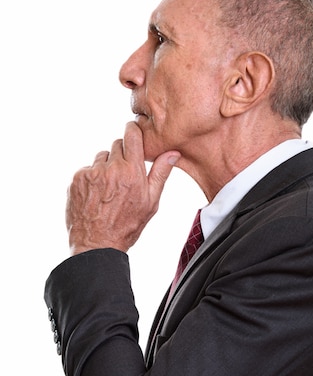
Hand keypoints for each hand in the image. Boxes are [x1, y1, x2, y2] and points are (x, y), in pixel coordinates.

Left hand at [66, 122, 180, 254]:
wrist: (97, 244)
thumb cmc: (127, 226)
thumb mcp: (151, 202)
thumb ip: (160, 174)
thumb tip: (173, 153)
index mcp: (132, 172)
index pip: (131, 134)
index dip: (133, 131)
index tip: (133, 133)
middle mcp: (111, 169)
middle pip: (116, 145)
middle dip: (121, 156)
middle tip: (124, 177)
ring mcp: (91, 173)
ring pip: (101, 157)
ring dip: (106, 167)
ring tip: (109, 190)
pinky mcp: (77, 179)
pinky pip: (87, 169)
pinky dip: (91, 178)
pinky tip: (96, 196)